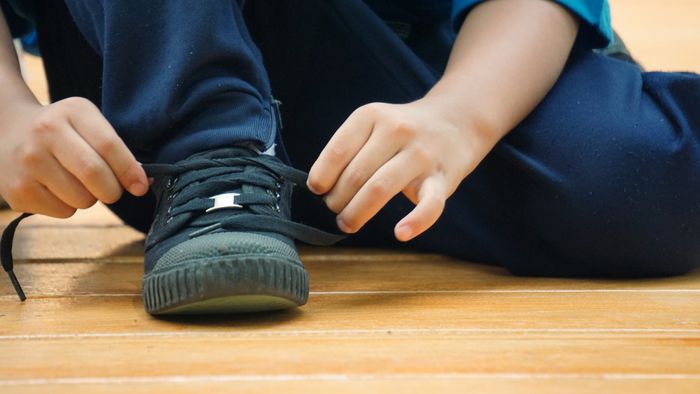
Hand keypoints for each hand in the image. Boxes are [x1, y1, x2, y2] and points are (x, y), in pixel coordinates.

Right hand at [0, 97, 148, 217]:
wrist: (8, 131)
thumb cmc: (63, 132)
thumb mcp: (88, 125)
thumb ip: (116, 151)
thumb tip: (142, 184)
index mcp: (72, 111)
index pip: (109, 145)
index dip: (130, 171)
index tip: (141, 186)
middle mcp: (45, 132)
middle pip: (95, 174)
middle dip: (113, 190)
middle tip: (110, 189)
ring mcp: (28, 161)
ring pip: (81, 199)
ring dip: (89, 198)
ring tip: (75, 181)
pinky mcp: (17, 189)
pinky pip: (63, 212)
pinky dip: (68, 206)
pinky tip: (54, 188)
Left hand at [307, 99, 497, 240]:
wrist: (457, 121)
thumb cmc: (403, 131)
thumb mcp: (373, 123)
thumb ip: (349, 148)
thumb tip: (319, 186)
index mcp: (371, 116)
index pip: (337, 151)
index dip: (322, 177)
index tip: (318, 190)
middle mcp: (396, 131)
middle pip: (355, 175)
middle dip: (338, 201)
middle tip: (336, 211)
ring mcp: (421, 155)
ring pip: (380, 189)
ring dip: (357, 213)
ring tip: (348, 224)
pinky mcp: (443, 178)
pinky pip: (430, 205)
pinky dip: (415, 222)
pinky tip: (400, 233)